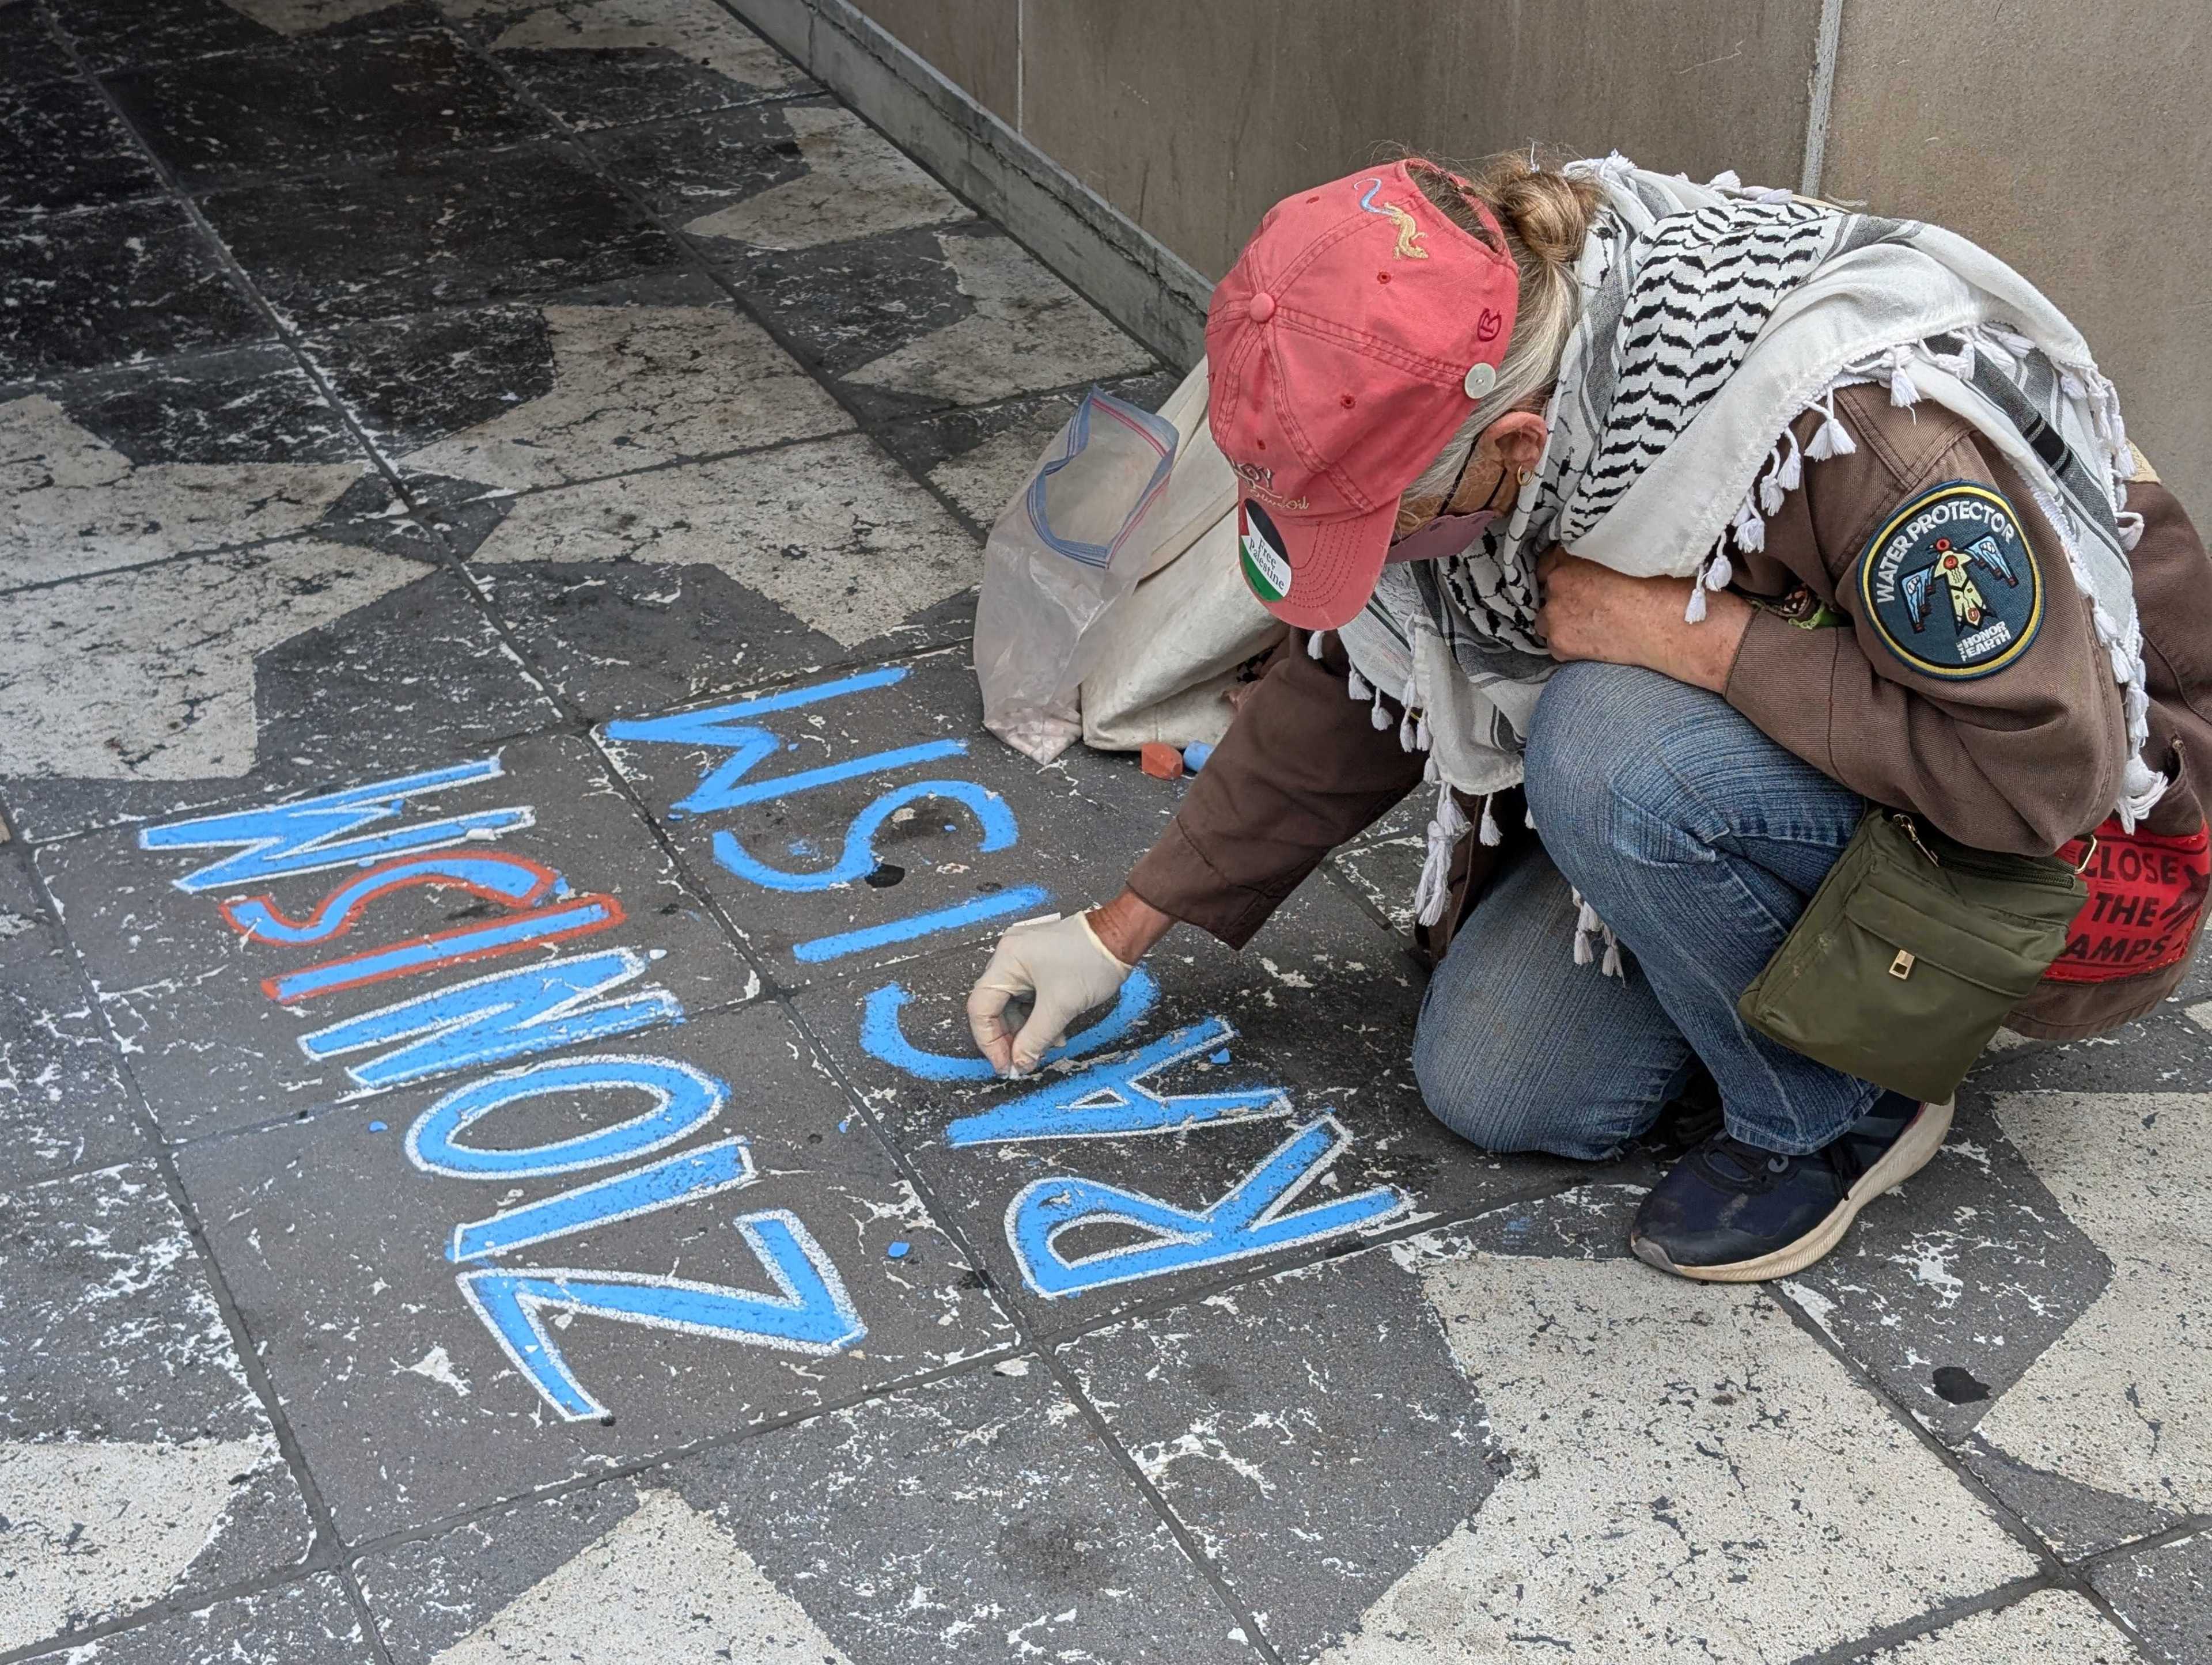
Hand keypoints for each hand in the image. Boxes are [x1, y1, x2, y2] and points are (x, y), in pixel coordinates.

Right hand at [966, 910, 1139, 1076]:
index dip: (989, 1041)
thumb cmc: (1093, 960)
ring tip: (1048, 1045)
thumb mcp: (1061, 1007)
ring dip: (1027, 1029)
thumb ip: (1035, 1039)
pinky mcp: (1037, 961)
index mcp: (1007, 960)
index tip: (1004, 1064)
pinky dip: (1037, 1015)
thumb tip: (1020, 1062)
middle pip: (995, 1006)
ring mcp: (1023, 957)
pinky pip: (1027, 994)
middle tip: (1022, 1061)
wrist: (1121, 936)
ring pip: (1013, 1003)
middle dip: (1010, 1037)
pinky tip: (1054, 1030)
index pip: (981, 1007)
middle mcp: (1009, 955)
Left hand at [1534, 548, 1751, 693]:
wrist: (1666, 623)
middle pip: (1547, 590)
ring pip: (1546, 619)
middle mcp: (1557, 580)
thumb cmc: (1657, 585)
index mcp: (1572, 554)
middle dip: (1563, 597)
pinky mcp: (1560, 642)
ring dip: (1561, 621)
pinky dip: (1569, 646)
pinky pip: (1555, 645)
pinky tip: (1592, 643)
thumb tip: (1591, 560)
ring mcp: (1555, 612)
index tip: (1576, 582)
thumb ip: (1599, 552)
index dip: (1563, 572)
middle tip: (1588, 606)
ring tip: (1590, 626)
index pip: (1550, 561)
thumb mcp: (1625, 553)